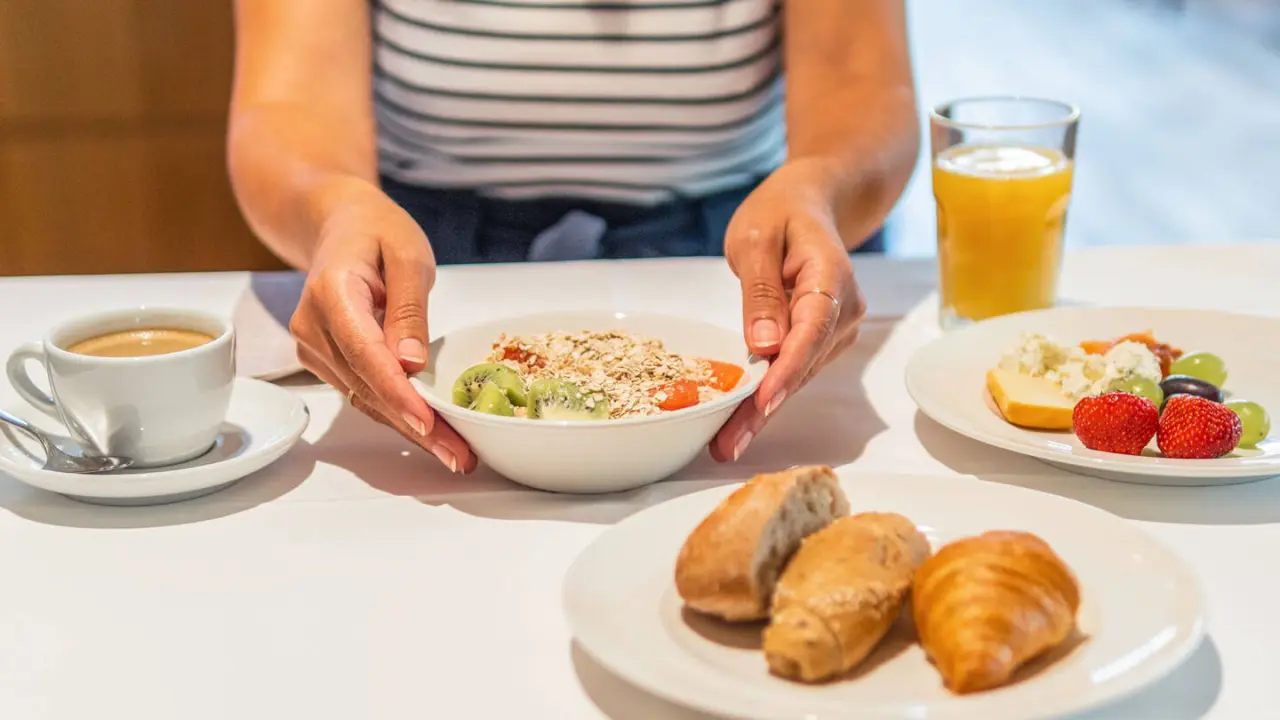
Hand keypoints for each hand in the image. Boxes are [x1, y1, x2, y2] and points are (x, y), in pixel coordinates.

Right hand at [290, 179, 475, 472]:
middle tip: (459, 455)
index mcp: (330, 293)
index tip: (427, 422)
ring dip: (410, 430)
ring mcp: (314, 348)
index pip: (365, 353)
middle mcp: (312, 327)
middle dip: (415, 426)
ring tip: (455, 454)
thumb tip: (411, 364)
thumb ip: (409, 308)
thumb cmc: (376, 232)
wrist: (339, 225)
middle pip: (367, 387)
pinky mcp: (326, 362)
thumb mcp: (407, 255)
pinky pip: (363, 394)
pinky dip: (397, 415)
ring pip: (365, 399)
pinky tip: (432, 436)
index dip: (396, 393)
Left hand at [711, 160, 867, 461]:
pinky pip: (794, 371)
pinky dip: (766, 395)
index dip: (786, 370)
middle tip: (727, 444)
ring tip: (725, 443)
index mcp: (831, 275)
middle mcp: (845, 309)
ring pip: (798, 376)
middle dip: (764, 407)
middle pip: (803, 364)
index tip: (761, 403)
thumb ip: (761, 291)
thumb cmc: (780, 213)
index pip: (811, 330)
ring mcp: (837, 329)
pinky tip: (739, 423)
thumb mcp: (756, 239)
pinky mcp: (823, 341)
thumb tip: (763, 345)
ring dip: (762, 411)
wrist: (811, 202)